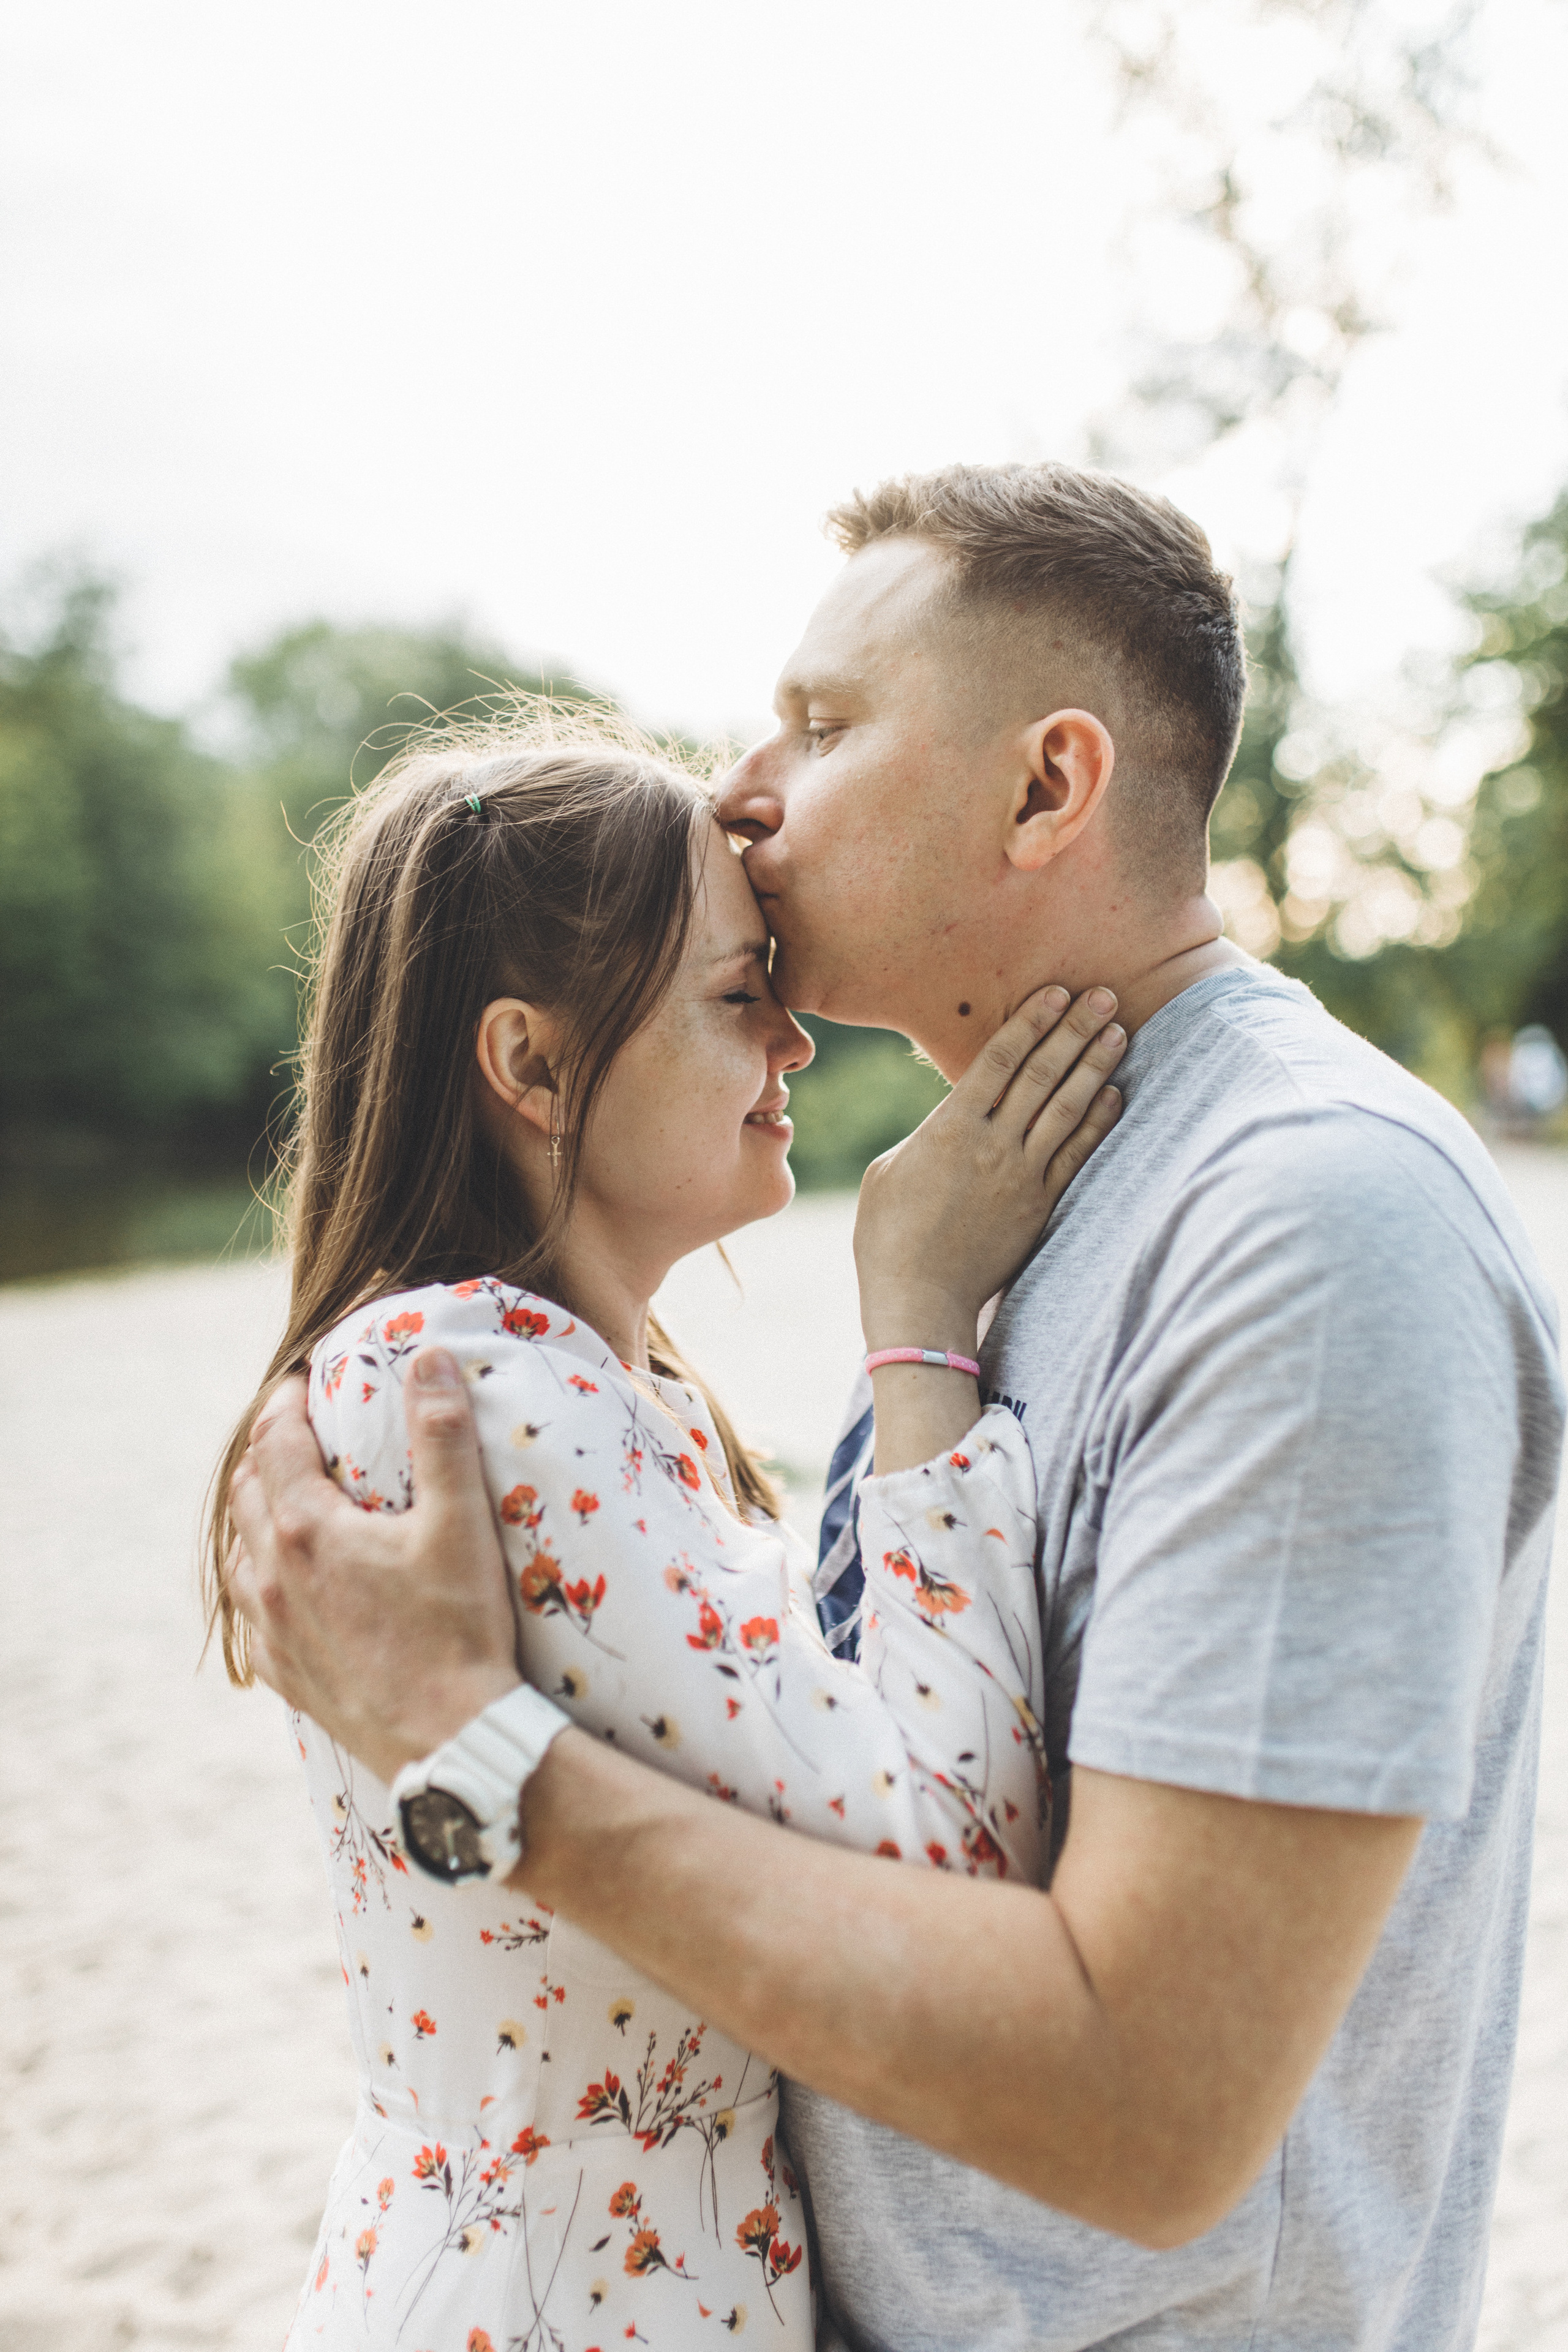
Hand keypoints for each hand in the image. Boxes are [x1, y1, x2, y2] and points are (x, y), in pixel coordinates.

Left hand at [224, 1348, 522, 1784]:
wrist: (451, 1741)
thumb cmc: (460, 1630)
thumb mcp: (460, 1523)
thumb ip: (442, 1434)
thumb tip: (430, 1358)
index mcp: (308, 1530)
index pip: (277, 1441)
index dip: (286, 1402)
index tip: (304, 1380)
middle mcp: (273, 1577)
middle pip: (245, 1491)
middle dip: (267, 1451)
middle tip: (297, 1431)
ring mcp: (274, 1630)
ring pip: (236, 1553)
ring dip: (254, 1515)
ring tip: (283, 1500)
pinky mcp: (286, 1674)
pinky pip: (249, 1616)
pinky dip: (257, 1582)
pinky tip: (282, 1586)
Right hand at [855, 986, 1124, 1355]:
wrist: (919, 1298)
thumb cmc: (888, 1235)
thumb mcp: (889, 1170)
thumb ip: (927, 1135)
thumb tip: (953, 1120)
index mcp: (950, 1127)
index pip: (999, 1059)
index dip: (1031, 1021)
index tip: (1056, 991)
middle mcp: (992, 1143)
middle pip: (1042, 1074)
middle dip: (1075, 1030)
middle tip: (1104, 996)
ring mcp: (1020, 1175)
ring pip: (1067, 1108)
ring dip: (1095, 1066)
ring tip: (1119, 1032)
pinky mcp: (1039, 1205)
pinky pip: (1076, 1155)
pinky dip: (1099, 1123)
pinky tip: (1116, 1096)